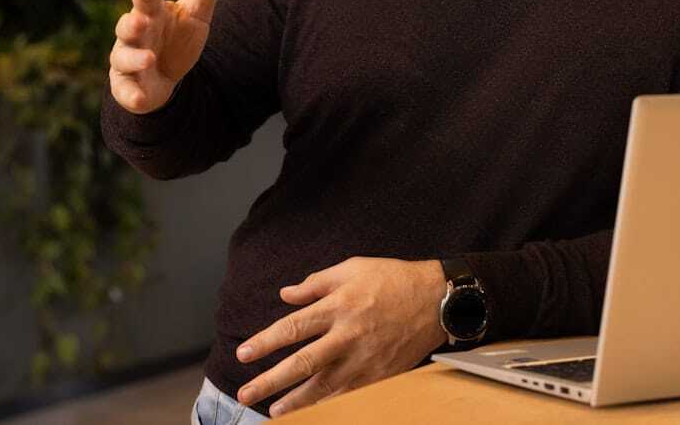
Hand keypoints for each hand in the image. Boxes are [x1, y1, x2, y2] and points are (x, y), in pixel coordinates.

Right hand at [107, 0, 232, 113]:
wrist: (165, 77)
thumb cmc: (177, 36)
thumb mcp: (197, 12)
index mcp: (151, 13)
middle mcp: (134, 35)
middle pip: (127, 26)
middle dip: (131, 23)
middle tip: (141, 19)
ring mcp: (127, 61)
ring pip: (124, 58)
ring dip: (134, 58)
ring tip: (149, 59)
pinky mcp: (127, 87)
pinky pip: (127, 92)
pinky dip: (132, 95)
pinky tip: (142, 98)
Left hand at [235, 257, 448, 416]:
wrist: (436, 300)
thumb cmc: (394, 279)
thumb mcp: (353, 268)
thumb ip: (316, 283)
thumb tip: (286, 295)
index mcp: (338, 306)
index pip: (292, 328)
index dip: (265, 342)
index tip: (243, 354)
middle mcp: (348, 336)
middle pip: (302, 363)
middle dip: (270, 381)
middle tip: (246, 393)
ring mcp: (364, 359)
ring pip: (324, 386)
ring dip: (296, 402)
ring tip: (273, 412)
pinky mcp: (380, 375)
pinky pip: (350, 395)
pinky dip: (329, 405)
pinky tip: (313, 412)